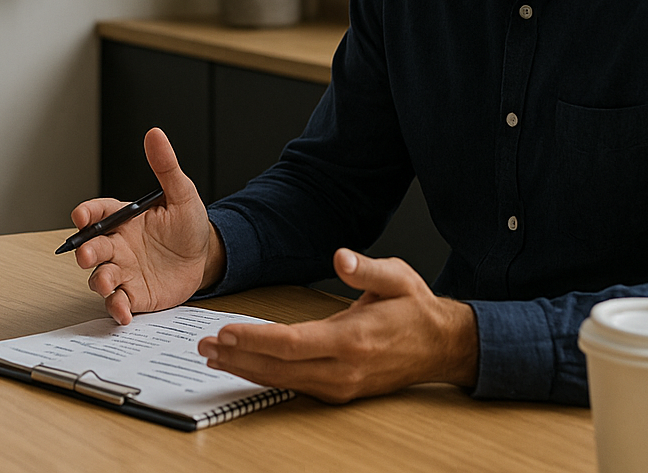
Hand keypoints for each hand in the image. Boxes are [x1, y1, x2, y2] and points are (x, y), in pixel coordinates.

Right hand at [70, 128, 223, 324]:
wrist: (206, 258)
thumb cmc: (189, 224)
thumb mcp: (182, 193)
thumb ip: (166, 167)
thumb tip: (155, 134)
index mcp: (124, 220)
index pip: (98, 213)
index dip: (87, 214)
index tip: (81, 216)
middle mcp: (118, 246)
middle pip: (93, 248)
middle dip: (86, 251)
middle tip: (87, 254)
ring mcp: (124, 271)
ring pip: (100, 277)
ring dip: (99, 280)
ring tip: (107, 282)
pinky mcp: (134, 295)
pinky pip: (118, 303)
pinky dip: (116, 309)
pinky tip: (122, 312)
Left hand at [196, 248, 478, 402]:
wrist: (442, 347)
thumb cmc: (415, 310)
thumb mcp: (397, 277)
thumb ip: (367, 268)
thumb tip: (341, 256)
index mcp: (355, 339)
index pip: (292, 343)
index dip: (255, 339)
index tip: (225, 331)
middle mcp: (345, 369)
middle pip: (280, 368)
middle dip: (238, 357)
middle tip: (204, 346)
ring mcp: (342, 386)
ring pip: (283, 381)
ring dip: (246, 369)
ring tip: (214, 357)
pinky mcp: (340, 392)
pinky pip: (295, 386)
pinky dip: (266, 377)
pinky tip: (245, 367)